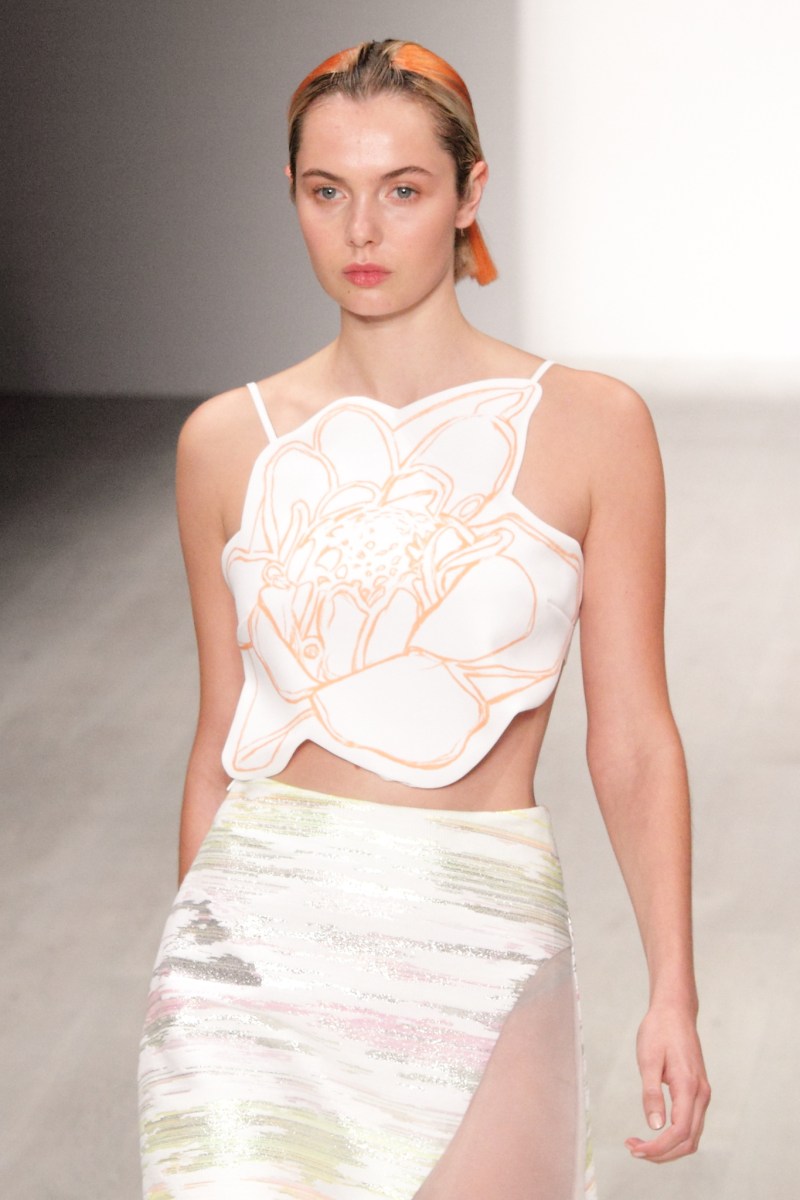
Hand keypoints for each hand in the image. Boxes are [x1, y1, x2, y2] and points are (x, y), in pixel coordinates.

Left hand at [625, 1004, 710, 1162]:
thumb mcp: (648, 1059)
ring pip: (692, 1136)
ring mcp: (702, 1094)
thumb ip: (651, 1093)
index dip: (658, 1147)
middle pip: (688, 1141)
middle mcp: (701, 1094)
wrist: (675, 1011)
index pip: (679, 1132)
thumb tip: (655, 1126)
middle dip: (661, 1153)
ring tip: (640, 1144)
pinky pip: (691, 1124)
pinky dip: (674, 1136)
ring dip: (668, 1147)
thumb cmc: (659, 1031)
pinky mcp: (697, 1091)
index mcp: (689, 1087)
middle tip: (633, 1149)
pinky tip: (655, 1132)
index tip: (634, 1148)